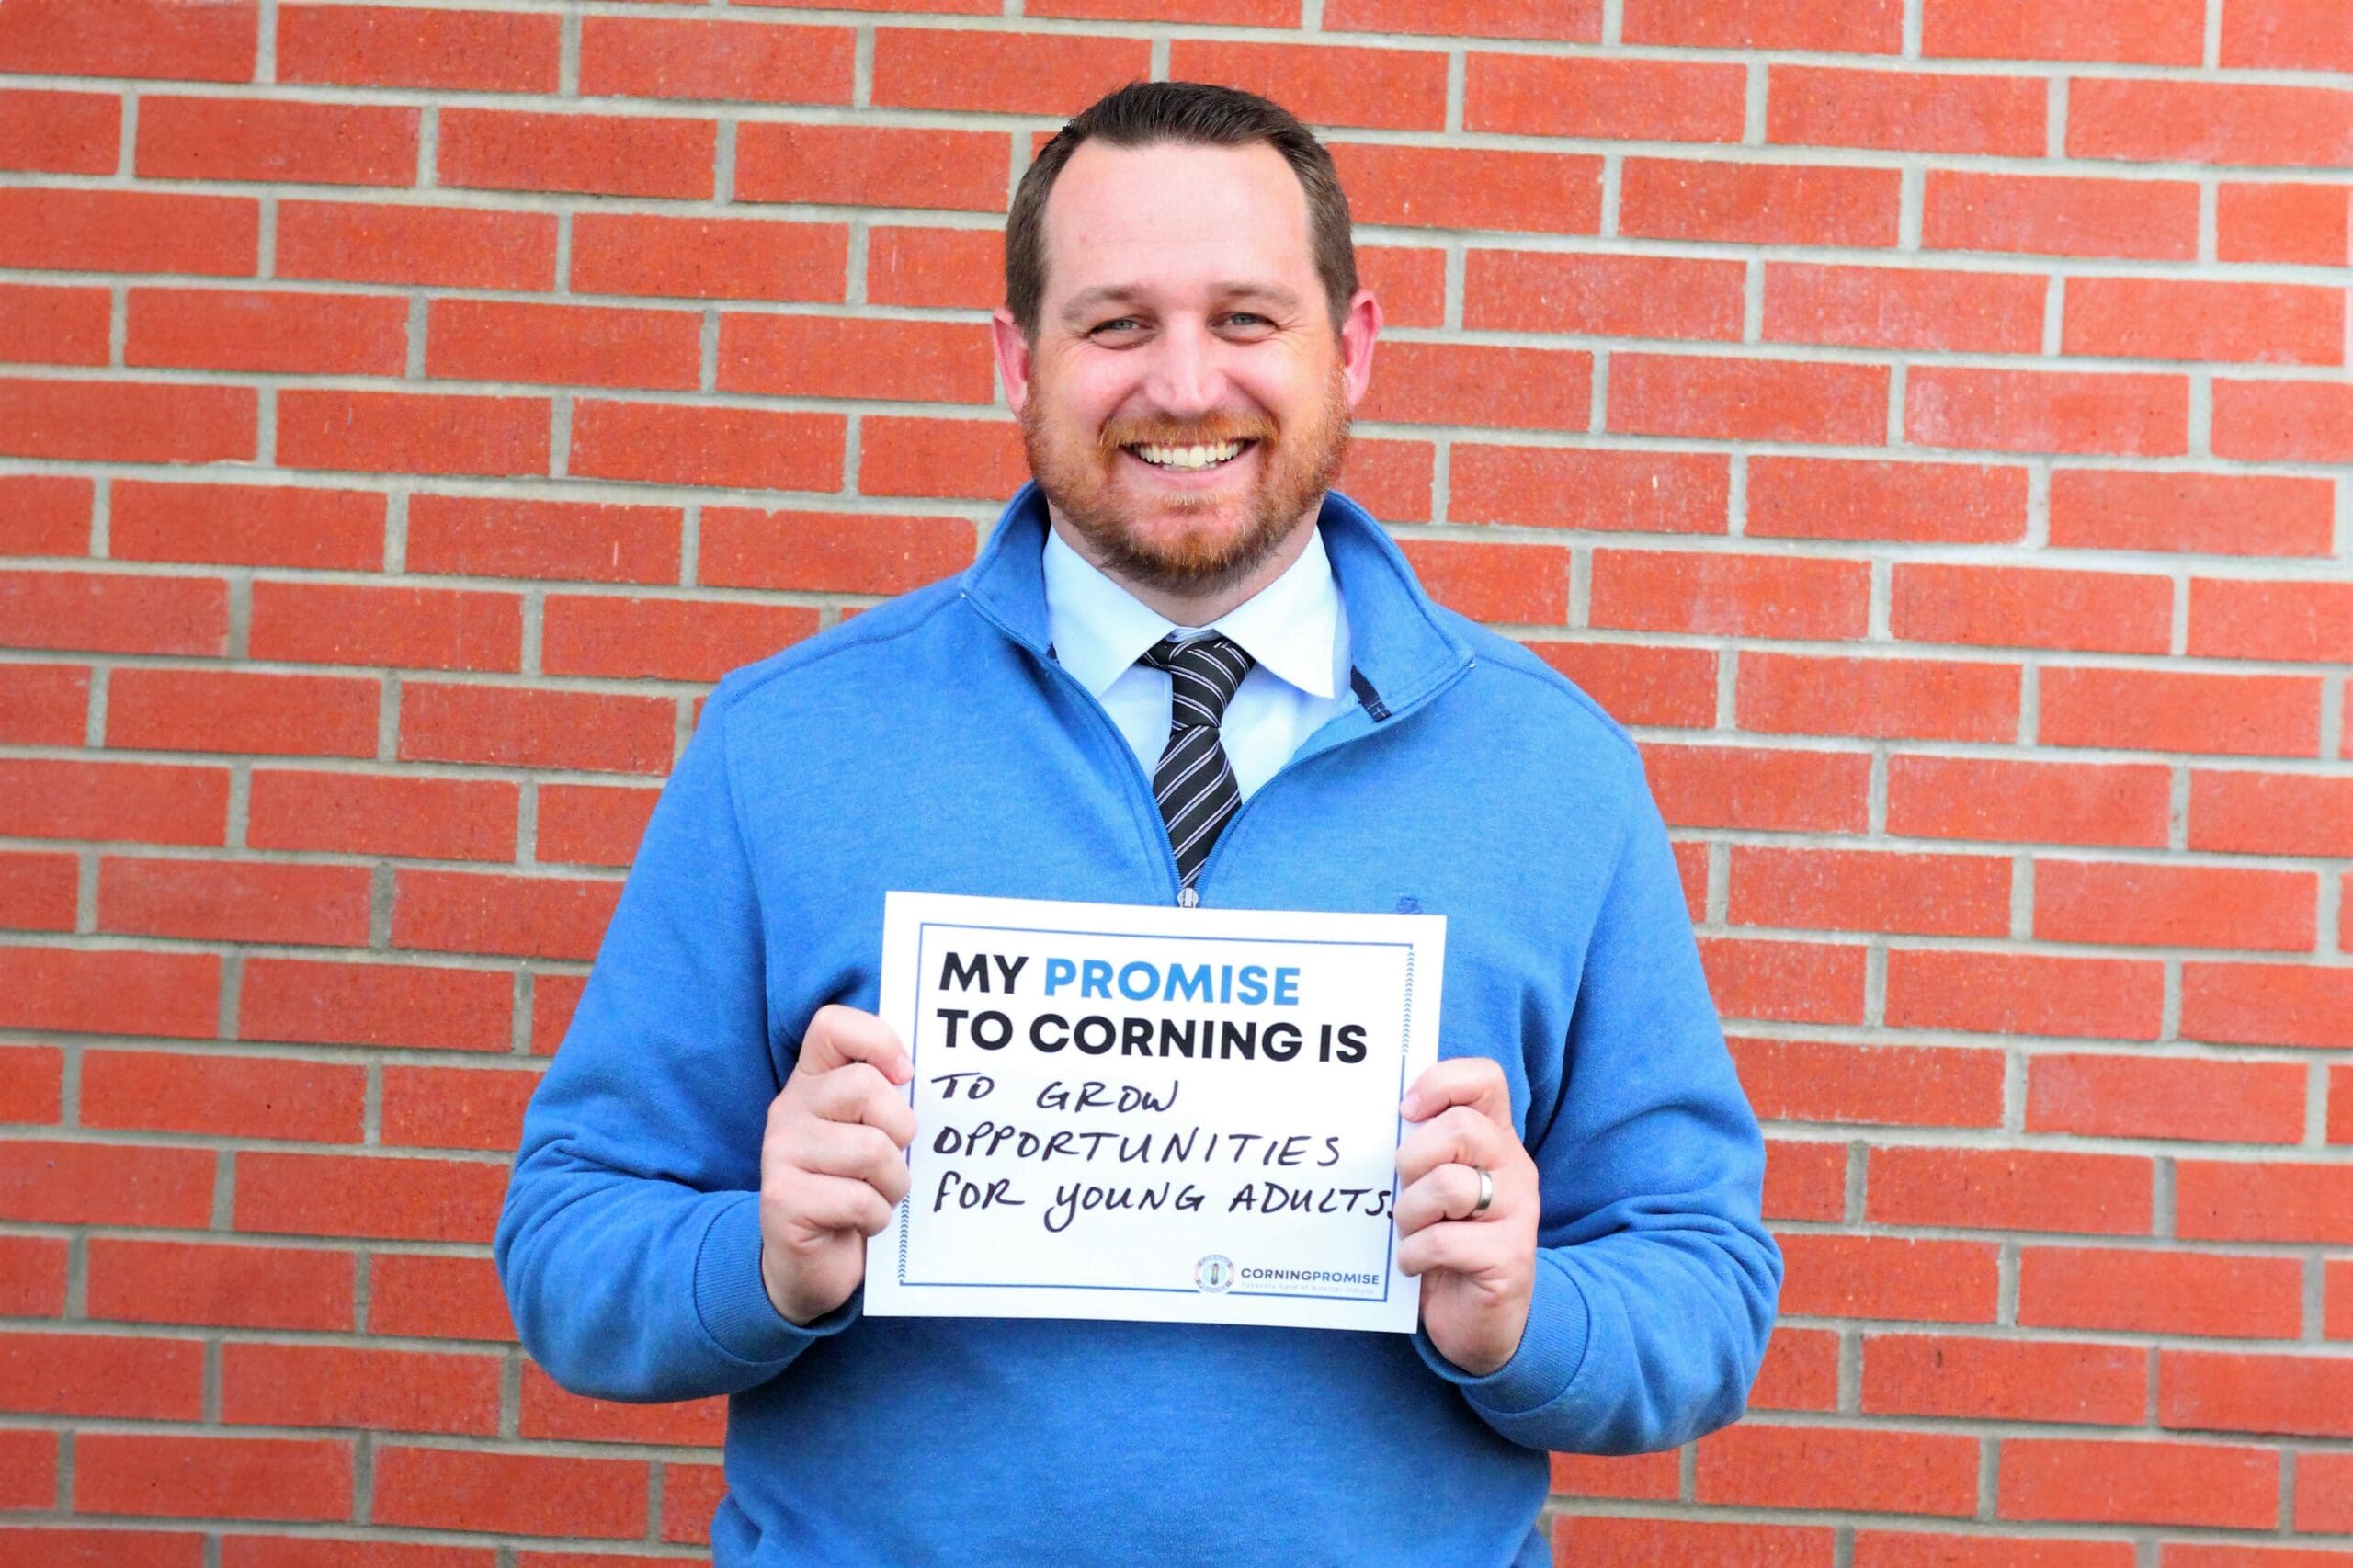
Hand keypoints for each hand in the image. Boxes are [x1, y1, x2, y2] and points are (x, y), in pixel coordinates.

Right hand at [758, 1004, 915, 1325]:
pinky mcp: (782, 1198)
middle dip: (901, 1132)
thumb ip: (888, 1100)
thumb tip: (933, 1081)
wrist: (811, 1263)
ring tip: (876, 1196)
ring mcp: (780, 1152)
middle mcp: (789, 1108)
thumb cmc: (855, 1188)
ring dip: (892, 1185)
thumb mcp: (872, 1133)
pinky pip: (859, 1200)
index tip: (904, 1075)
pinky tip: (857, 1222)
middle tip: (892, 1160)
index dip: (877, 1039)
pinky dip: (875, 1218)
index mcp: (813, 1081)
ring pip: (871, 1150)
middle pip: (866, 1088)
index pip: (833, 1025)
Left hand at [1395, 1056, 1537, 1376]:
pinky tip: (1413, 1264)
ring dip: (1410, 1211)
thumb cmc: (1445, 1243)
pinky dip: (1413, 1254)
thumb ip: (1418, 1153)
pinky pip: (1442, 1241)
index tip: (1405, 1111)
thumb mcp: (1431, 1188)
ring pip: (1449, 1184)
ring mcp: (1518, 1213)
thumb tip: (1368, 1127)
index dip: (1442, 1082)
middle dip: (1412, 1158)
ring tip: (1409, 1230)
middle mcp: (1514, 1168)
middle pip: (1461, 1128)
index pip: (1485, 1080)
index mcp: (1494, 1140)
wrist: (1480, 1323)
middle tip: (1402, 1188)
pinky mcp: (1509, 1258)